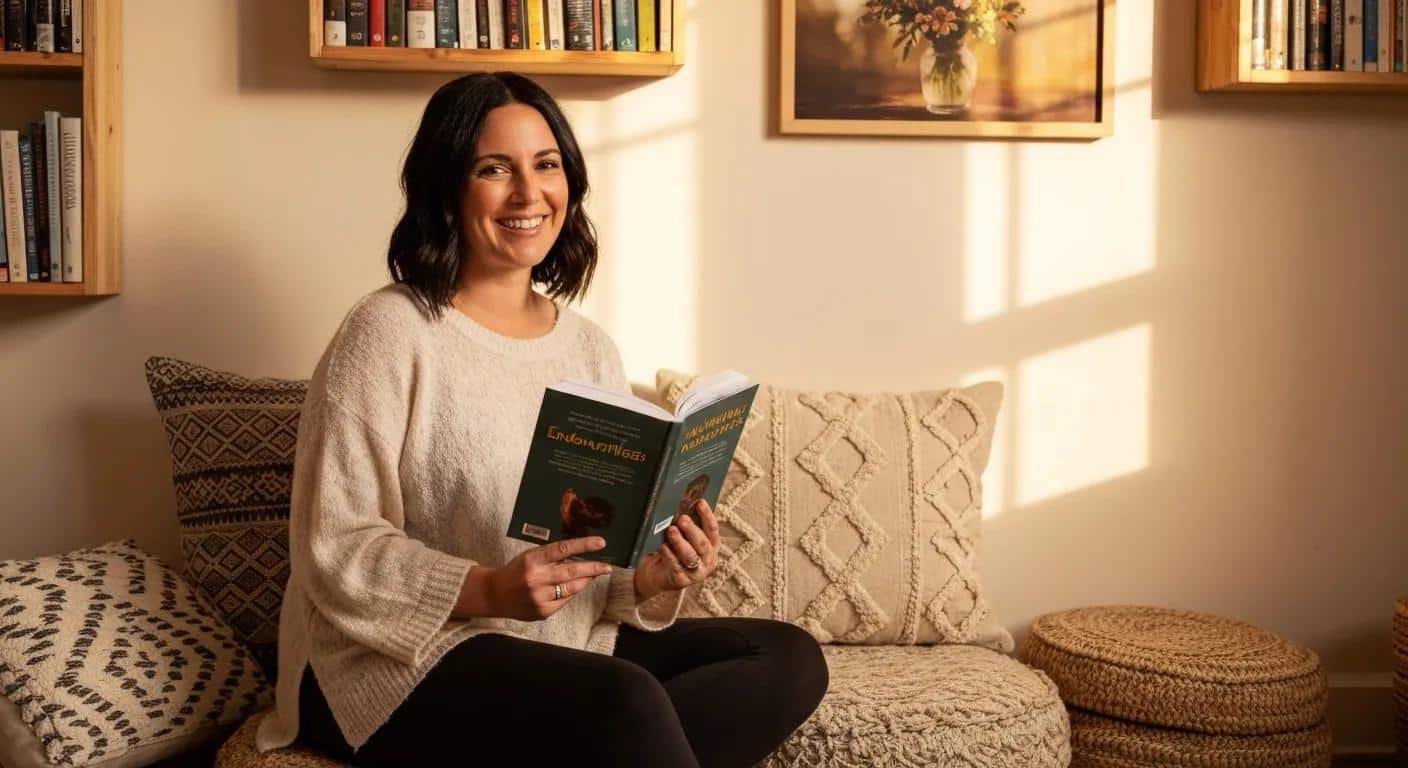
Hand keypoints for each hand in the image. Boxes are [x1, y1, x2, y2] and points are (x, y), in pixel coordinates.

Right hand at [488, 537, 612, 620]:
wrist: (494, 595)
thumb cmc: (515, 571)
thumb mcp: (530, 557)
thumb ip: (552, 557)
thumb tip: (580, 555)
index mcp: (533, 560)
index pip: (563, 549)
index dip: (584, 545)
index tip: (601, 542)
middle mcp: (537, 579)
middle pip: (572, 572)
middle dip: (593, 568)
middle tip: (607, 567)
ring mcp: (540, 597)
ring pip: (572, 588)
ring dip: (585, 581)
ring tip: (593, 575)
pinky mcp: (542, 612)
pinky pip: (564, 601)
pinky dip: (571, 593)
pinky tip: (572, 587)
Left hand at [635, 500, 720, 601]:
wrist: (655, 575)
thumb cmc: (671, 551)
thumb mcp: (681, 537)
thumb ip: (685, 525)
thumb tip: (682, 505)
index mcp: (711, 546)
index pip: (713, 529)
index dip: (707, 515)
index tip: (700, 502)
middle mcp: (708, 560)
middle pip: (703, 544)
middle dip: (692, 530)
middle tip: (682, 519)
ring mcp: (696, 572)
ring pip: (691, 556)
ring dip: (680, 542)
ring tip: (671, 530)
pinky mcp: (682, 581)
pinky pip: (676, 567)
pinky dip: (670, 555)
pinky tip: (663, 547)